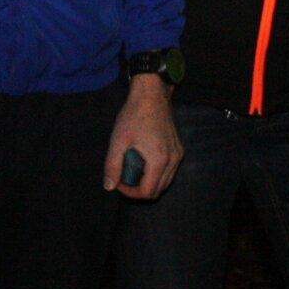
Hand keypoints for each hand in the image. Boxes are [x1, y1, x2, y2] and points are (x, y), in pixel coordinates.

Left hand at [103, 76, 182, 199]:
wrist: (151, 95)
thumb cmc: (133, 115)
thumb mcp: (118, 141)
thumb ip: (112, 166)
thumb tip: (109, 187)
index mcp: (158, 160)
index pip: (148, 192)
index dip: (131, 193)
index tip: (119, 183)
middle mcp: (173, 160)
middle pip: (158, 190)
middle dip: (140, 191)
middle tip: (125, 179)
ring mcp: (178, 154)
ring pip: (166, 182)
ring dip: (150, 183)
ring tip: (134, 172)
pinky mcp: (179, 149)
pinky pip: (170, 171)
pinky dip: (157, 174)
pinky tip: (144, 163)